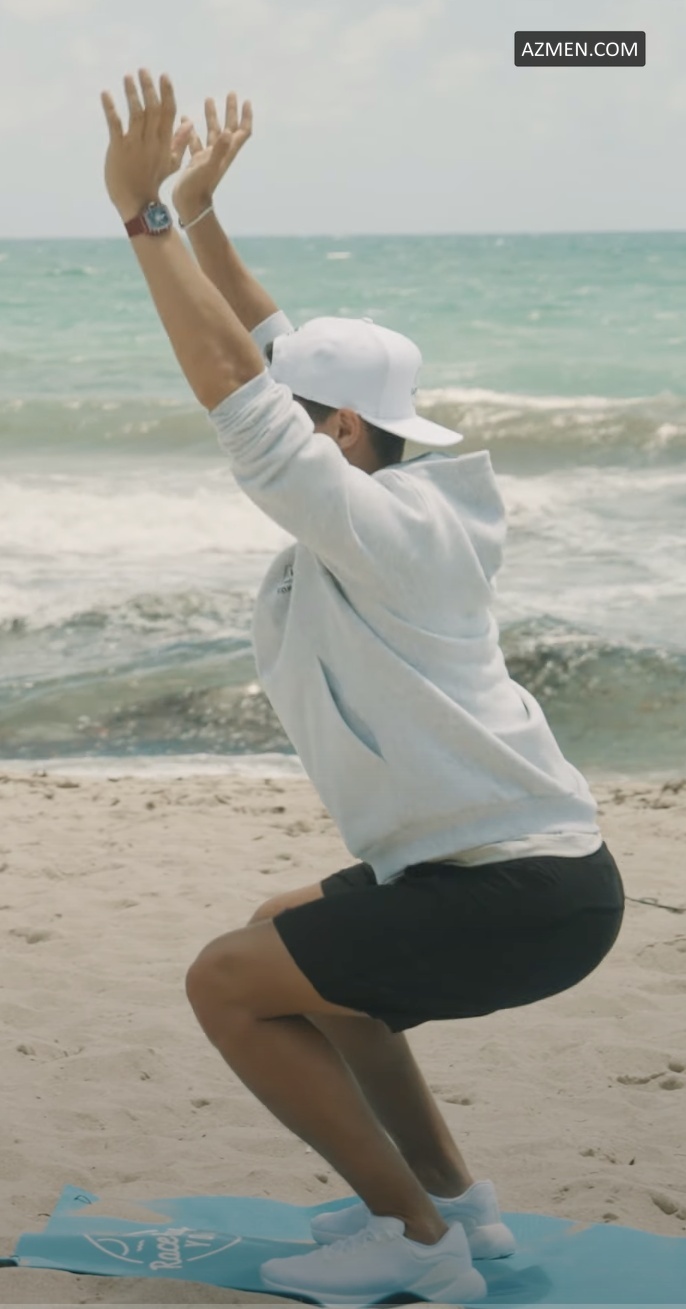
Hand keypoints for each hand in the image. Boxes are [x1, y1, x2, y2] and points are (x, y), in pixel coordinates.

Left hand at [101, 70, 192, 219]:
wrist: (138, 204)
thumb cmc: (152, 182)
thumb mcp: (171, 162)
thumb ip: (179, 141)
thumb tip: (189, 123)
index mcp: (164, 143)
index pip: (168, 113)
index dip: (167, 93)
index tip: (164, 77)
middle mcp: (151, 141)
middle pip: (153, 109)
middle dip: (149, 88)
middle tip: (143, 70)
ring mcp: (135, 145)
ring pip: (136, 114)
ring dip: (132, 94)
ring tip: (128, 76)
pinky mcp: (119, 149)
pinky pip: (115, 125)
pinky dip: (110, 108)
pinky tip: (106, 94)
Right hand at [172, 92, 252, 225]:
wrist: (189, 206)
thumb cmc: (198, 187)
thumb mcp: (208, 166)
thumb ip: (218, 149)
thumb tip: (227, 131)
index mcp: (226, 152)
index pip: (241, 132)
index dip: (246, 117)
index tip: (246, 101)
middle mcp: (219, 153)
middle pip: (229, 128)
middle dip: (231, 111)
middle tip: (231, 93)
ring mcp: (208, 157)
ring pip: (212, 132)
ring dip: (213, 116)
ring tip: (208, 99)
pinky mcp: (196, 162)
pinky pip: (195, 141)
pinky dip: (192, 130)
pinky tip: (186, 120)